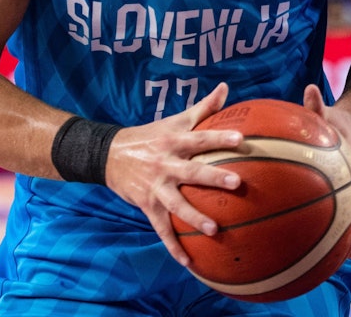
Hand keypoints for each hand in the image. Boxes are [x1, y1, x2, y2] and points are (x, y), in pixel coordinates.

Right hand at [104, 82, 244, 266]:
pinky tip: (189, 262)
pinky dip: (174, 246)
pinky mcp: (148, 205)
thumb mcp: (175, 120)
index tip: (241, 139)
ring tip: (214, 229)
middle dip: (213, 178)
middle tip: (237, 182)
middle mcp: (165, 163)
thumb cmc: (151, 135)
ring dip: (195, 217)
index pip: (201, 138)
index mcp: (174, 141)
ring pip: (176, 204)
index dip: (220, 137)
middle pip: (192, 171)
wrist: (109, 155)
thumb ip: (203, 107)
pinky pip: (162, 229)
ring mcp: (156, 187)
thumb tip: (225, 88)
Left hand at [302, 84, 350, 256]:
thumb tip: (309, 89)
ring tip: (336, 262)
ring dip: (342, 237)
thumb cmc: (331, 119)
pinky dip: (323, 230)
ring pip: (346, 217)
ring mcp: (344, 190)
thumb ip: (316, 104)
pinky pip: (329, 214)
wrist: (344, 125)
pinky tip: (307, 251)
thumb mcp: (325, 111)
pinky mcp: (333, 194)